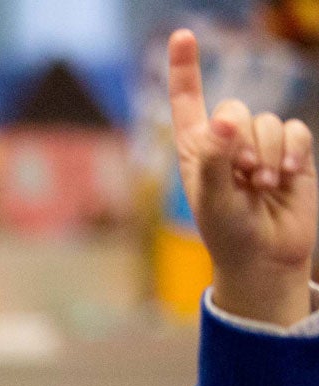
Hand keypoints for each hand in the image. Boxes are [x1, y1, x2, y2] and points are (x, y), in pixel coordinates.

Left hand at [168, 28, 318, 329]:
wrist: (266, 258)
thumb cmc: (228, 233)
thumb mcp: (213, 198)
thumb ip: (215, 158)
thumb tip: (224, 118)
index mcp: (195, 150)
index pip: (188, 101)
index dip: (185, 68)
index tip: (182, 35)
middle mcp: (226, 142)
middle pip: (235, 109)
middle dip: (240, 143)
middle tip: (242, 179)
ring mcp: (260, 146)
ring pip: (269, 121)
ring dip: (267, 155)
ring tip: (262, 188)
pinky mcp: (292, 152)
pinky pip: (296, 131)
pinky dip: (292, 152)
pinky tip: (288, 177)